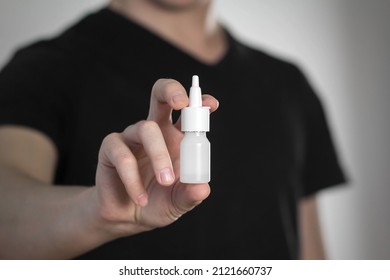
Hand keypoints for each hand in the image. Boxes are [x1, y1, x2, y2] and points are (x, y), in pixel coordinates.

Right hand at [93, 78, 218, 237]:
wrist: (128, 218)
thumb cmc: (158, 202)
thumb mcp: (179, 201)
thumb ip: (191, 194)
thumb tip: (202, 188)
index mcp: (176, 137)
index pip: (188, 112)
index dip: (199, 102)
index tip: (212, 105)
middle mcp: (155, 131)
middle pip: (160, 96)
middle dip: (171, 91)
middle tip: (182, 102)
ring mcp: (132, 137)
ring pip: (146, 129)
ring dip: (159, 155)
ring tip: (166, 182)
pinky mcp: (111, 149)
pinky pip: (122, 155)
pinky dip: (133, 179)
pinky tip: (141, 198)